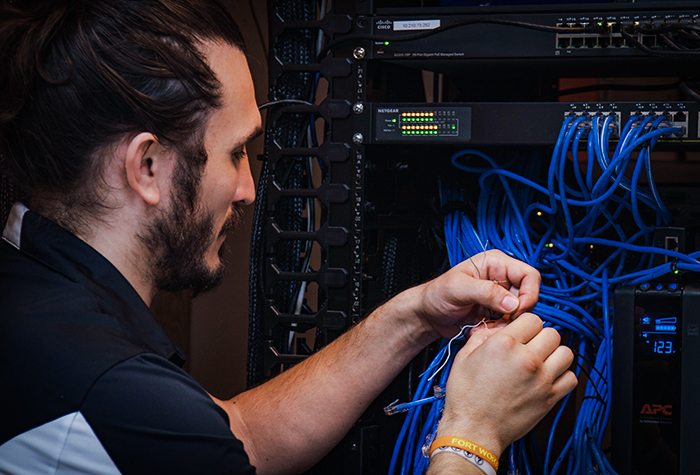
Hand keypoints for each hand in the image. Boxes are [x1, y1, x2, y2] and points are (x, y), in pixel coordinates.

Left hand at [413, 249, 540, 338]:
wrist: (427, 315)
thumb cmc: (436, 295)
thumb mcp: (459, 288)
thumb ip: (486, 292)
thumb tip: (513, 302)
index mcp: (496, 264)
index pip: (529, 275)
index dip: (529, 294)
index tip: (517, 310)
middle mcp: (501, 279)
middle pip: (528, 296)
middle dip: (518, 312)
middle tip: (501, 321)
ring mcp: (500, 298)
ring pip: (521, 313)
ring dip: (507, 324)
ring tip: (487, 326)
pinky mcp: (496, 314)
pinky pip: (510, 325)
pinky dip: (500, 331)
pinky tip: (483, 330)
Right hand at [435, 313, 576, 457]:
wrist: (473, 430)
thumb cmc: (466, 396)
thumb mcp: (464, 357)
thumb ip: (483, 336)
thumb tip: (499, 329)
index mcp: (505, 344)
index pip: (533, 319)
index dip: (526, 325)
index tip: (522, 333)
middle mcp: (527, 359)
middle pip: (552, 333)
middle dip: (541, 337)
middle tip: (531, 347)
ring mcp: (541, 379)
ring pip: (566, 353)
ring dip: (555, 354)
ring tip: (542, 361)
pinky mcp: (550, 398)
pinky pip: (571, 378)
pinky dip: (562, 376)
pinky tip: (548, 378)